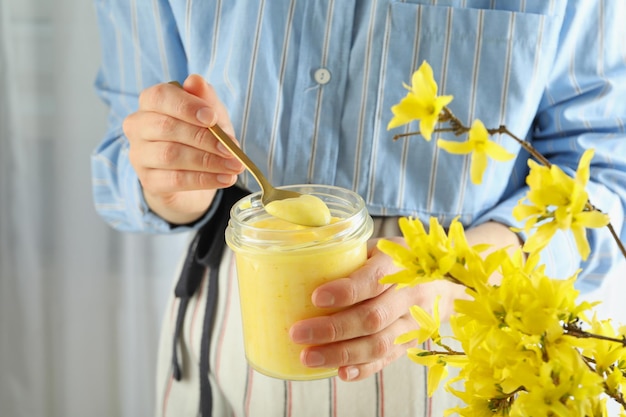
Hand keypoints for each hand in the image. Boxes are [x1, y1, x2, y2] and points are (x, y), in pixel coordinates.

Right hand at [123, 74, 243, 224]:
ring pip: (170, 155)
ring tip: (234, 166)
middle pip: (166, 128)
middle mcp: (138, 126)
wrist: (194, 176)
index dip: (186, 106)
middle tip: (232, 149)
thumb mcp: (211, 115)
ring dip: (208, 161)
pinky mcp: (149, 181)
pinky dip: (204, 179)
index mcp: (151, 102)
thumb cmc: (200, 137)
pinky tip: (225, 178)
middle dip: (204, 138)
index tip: (212, 118)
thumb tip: (195, 81)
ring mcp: (140, 155)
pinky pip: (175, 180)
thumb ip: (205, 98)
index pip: (160, 97)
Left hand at [289, 222, 521, 381]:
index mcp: (400, 262)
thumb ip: (349, 254)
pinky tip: (339, 373)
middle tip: (298, 333)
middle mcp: (411, 293)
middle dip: (333, 329)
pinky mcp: (411, 343)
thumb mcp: (379, 246)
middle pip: (373, 317)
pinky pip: (387, 359)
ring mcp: (413, 322)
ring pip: (379, 343)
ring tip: (308, 357)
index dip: (346, 291)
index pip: (374, 278)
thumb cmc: (397, 260)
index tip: (316, 297)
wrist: (444, 282)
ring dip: (341, 354)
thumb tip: (301, 258)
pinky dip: (363, 369)